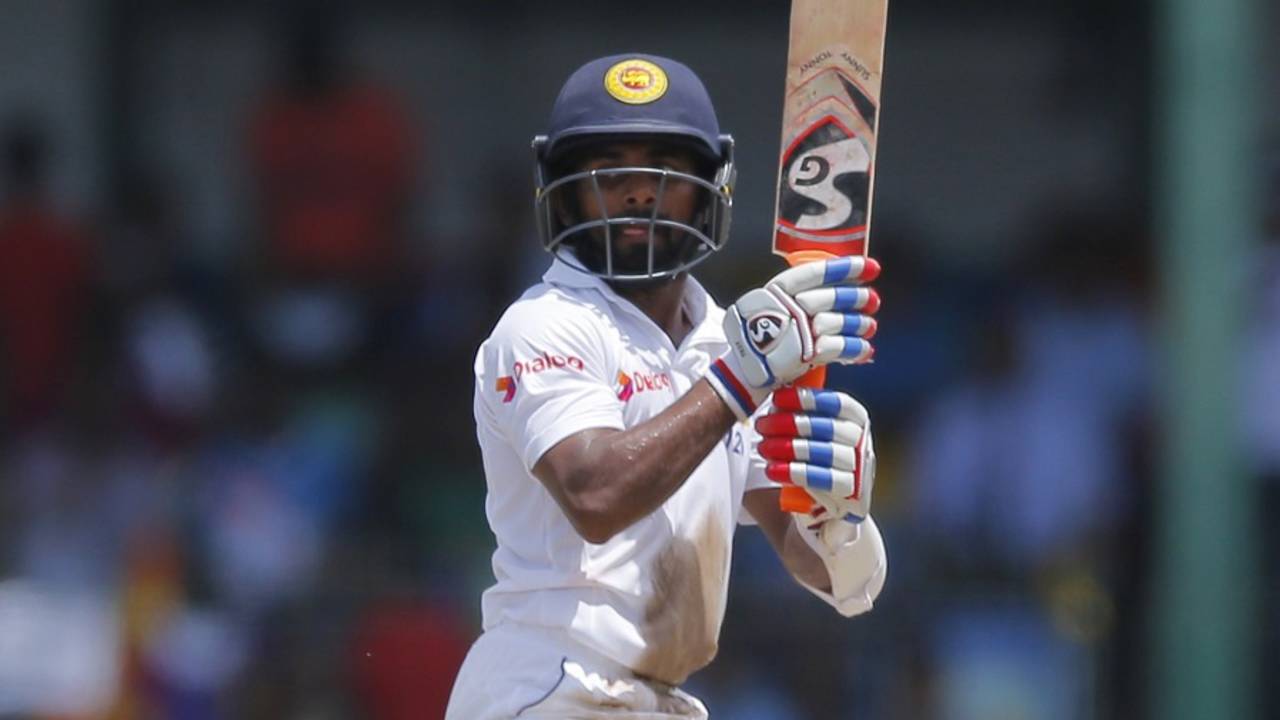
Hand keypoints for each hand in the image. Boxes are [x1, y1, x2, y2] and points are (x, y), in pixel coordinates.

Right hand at [706, 257, 879, 418]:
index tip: (870, 266)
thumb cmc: (759, 337)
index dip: (845, 268)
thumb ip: (792, 295)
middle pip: (828, 298)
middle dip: (856, 297)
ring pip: (836, 322)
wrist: (744, 371)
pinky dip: (854, 349)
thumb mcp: (768, 305)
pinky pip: (837, 348)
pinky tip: (865, 349)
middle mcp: (786, 308)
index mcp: (777, 291)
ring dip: (859, 324)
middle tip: (872, 300)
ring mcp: (795, 331)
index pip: (815, 272)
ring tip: (870, 326)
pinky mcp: (803, 355)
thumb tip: (833, 286)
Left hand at [756, 387, 874, 522]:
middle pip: (828, 428)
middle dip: (790, 424)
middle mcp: (863, 442)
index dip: (807, 399)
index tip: (777, 398)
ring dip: (790, 448)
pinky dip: (797, 473)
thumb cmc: (807, 462)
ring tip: (762, 447)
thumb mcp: (807, 434)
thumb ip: (797, 412)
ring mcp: (861, 470)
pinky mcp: (852, 496)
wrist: (821, 513)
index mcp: (856, 420)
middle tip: (761, 425)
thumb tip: (769, 385)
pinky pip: (826, 482)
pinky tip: (773, 469)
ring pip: (826, 453)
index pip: (837, 403)